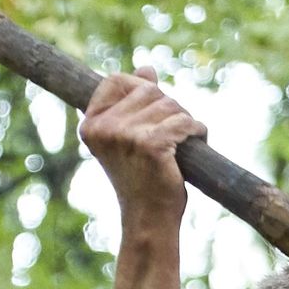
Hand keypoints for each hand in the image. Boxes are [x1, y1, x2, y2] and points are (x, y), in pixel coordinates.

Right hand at [83, 71, 201, 235]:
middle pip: (150, 91)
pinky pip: (183, 122)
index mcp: (91, 124)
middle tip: (173, 135)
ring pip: (170, 105)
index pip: (115, 80)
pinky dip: (196, 131)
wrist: (148, 219)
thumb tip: (147, 69)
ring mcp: (125, 135)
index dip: (140, 86)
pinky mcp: (150, 144)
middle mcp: (103, 128)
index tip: (152, 111)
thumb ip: (134, 102)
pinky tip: (195, 144)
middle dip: (169, 108)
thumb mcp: (130, 138)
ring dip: (184, 121)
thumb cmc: (141, 179)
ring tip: (181, 145)